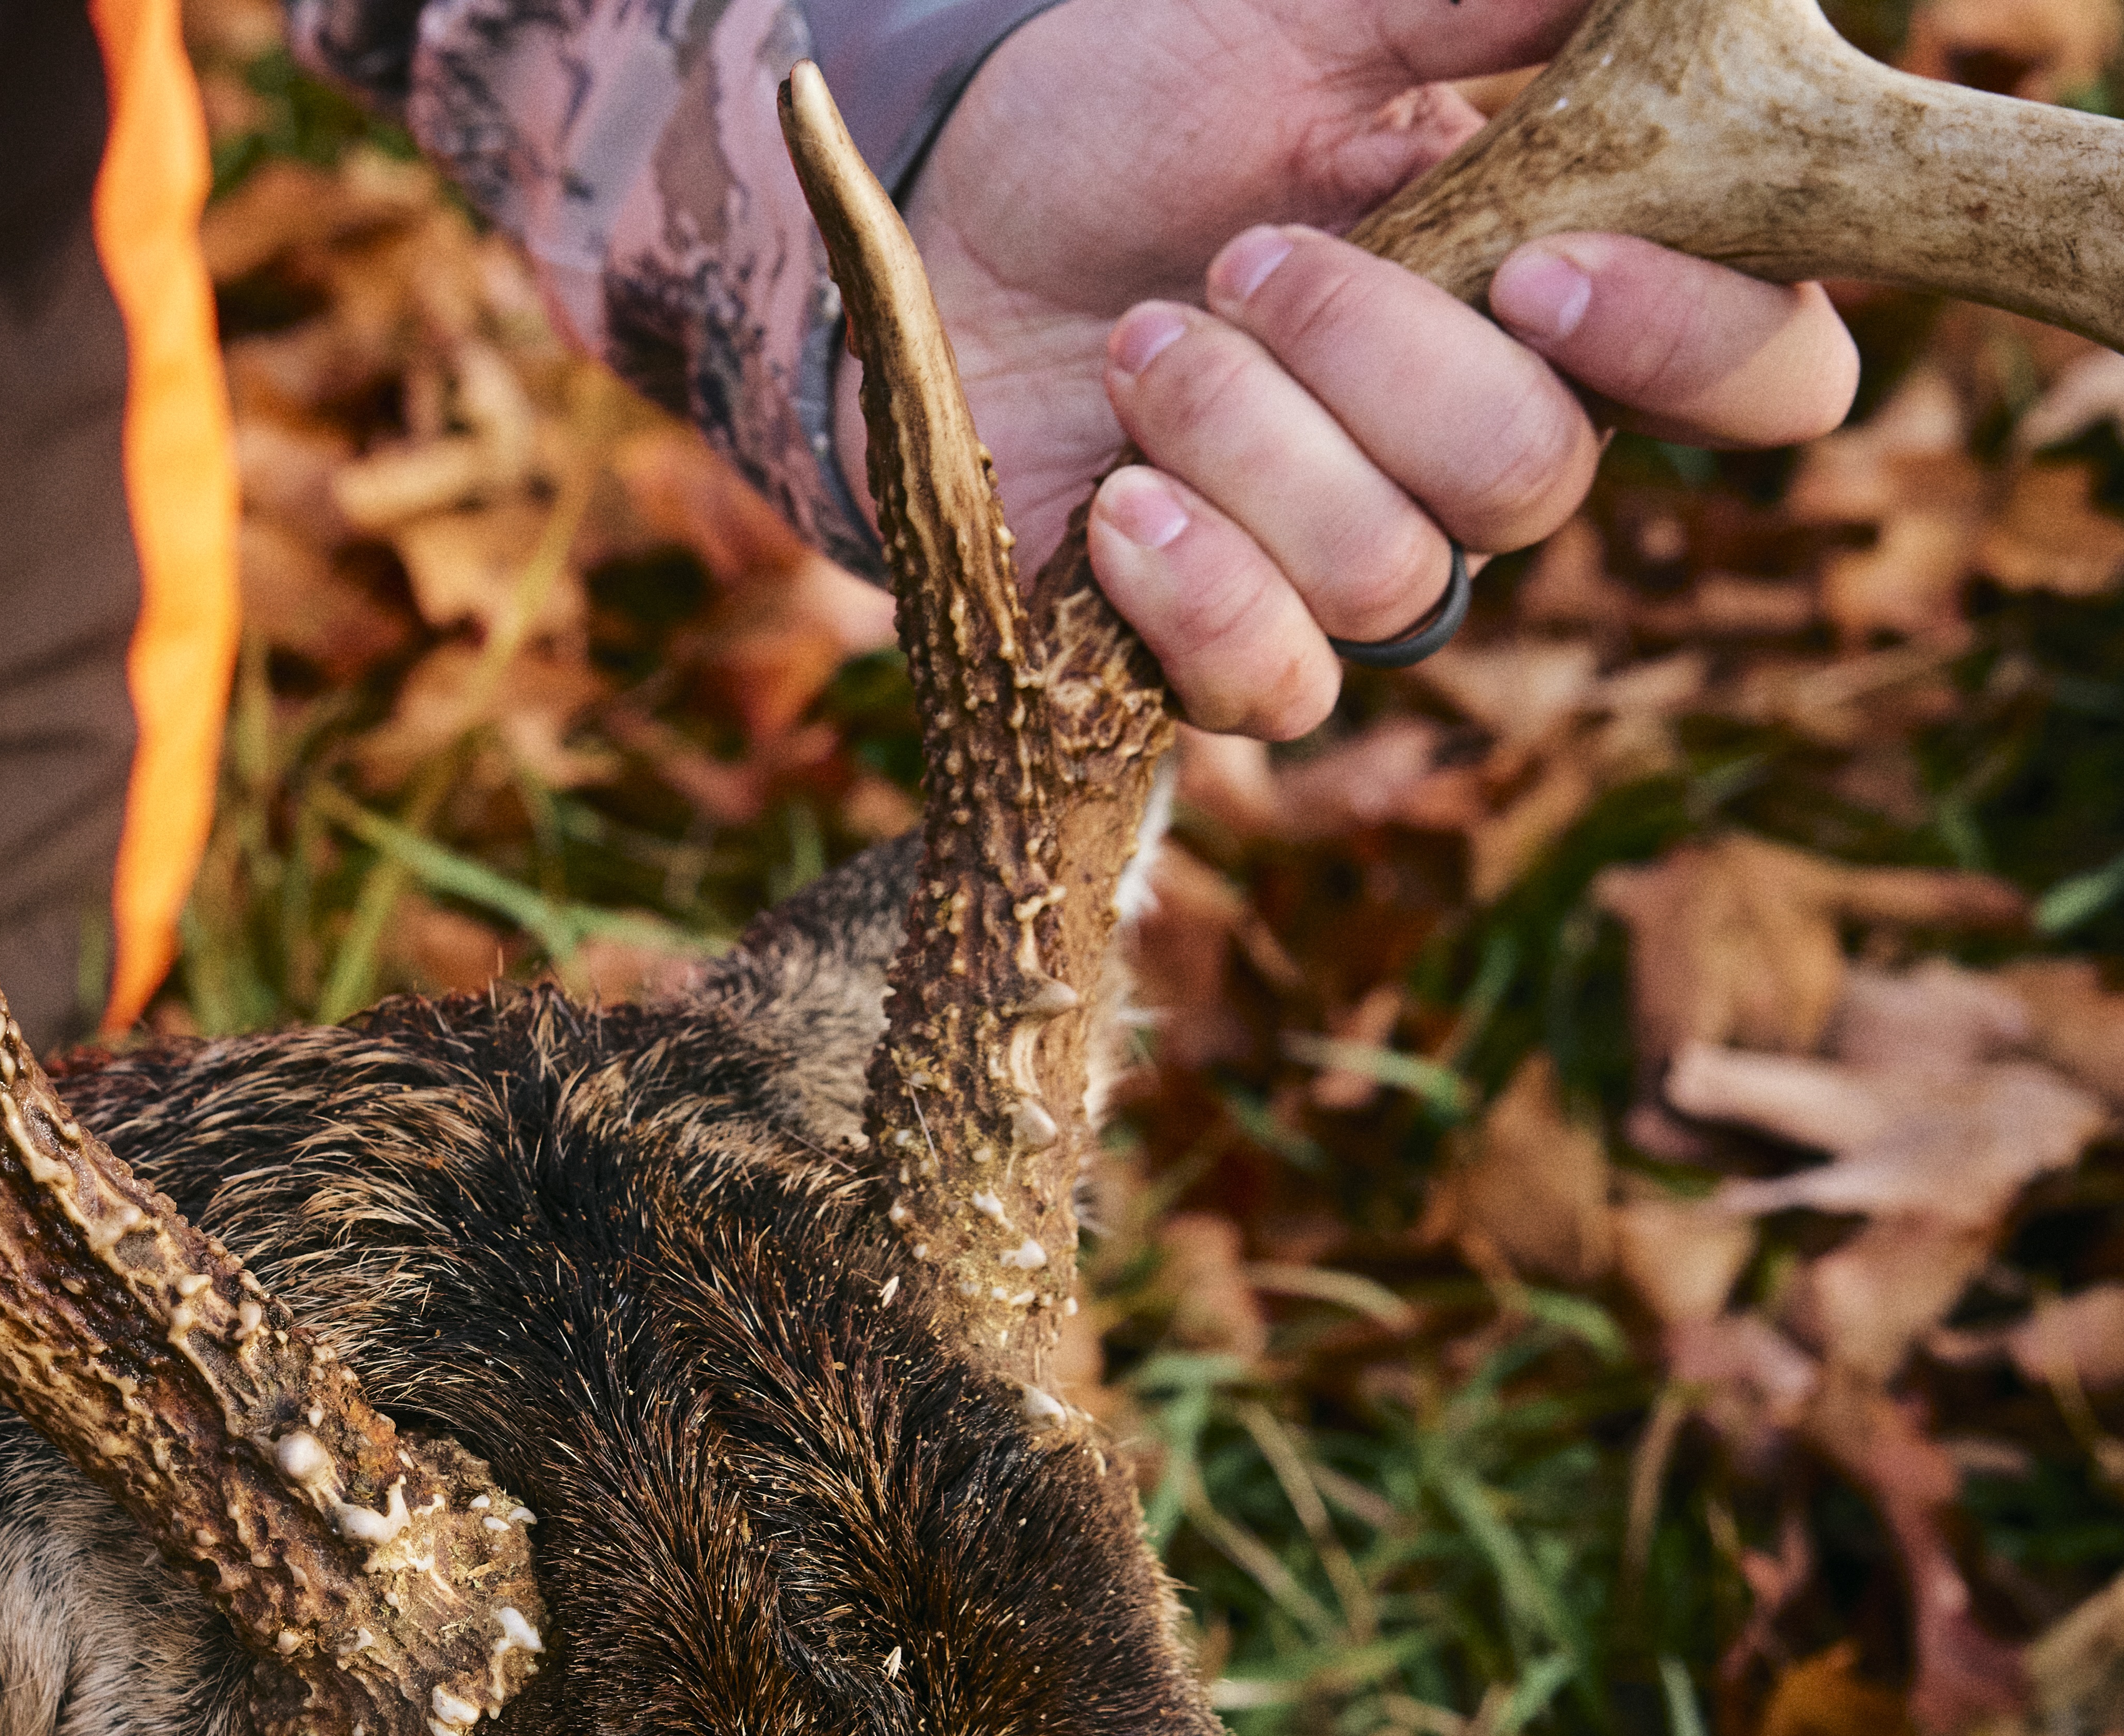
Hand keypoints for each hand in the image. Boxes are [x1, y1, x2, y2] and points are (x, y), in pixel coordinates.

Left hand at [889, 0, 1859, 734]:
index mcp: (1567, 294)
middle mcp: (1490, 446)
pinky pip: (1282, 683)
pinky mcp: (1233, 648)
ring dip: (1247, 438)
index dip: (1692, 341)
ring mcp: (1362, 559)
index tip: (1545, 266)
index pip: (1766, 375)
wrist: (955, 229)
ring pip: (1397, 572)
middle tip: (1242, 258)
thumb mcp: (1309, 15)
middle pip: (1540, 473)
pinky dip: (1196, 589)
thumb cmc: (1138, 112)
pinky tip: (1119, 501)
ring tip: (1142, 340)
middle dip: (1381, 359)